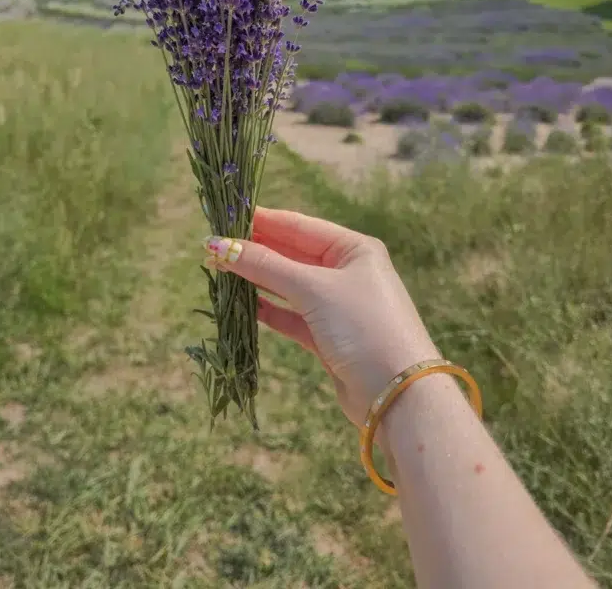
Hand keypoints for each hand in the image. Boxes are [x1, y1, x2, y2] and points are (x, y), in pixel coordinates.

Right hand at [205, 207, 437, 427]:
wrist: (397, 394)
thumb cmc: (362, 326)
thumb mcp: (314, 289)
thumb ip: (266, 266)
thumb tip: (220, 245)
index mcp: (354, 249)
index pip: (299, 226)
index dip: (262, 221)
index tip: (225, 216)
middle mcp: (348, 273)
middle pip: (292, 254)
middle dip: (255, 250)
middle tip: (214, 245)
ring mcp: (338, 306)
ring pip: (289, 285)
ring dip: (257, 278)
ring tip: (220, 269)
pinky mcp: (329, 337)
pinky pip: (292, 315)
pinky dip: (269, 309)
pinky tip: (243, 302)